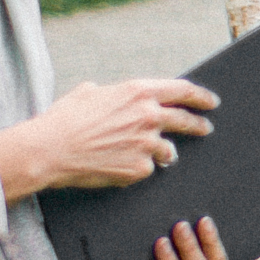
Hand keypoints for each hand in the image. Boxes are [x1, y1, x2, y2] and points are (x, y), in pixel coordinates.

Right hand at [0, 76, 217, 196]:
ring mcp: (147, 144)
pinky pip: (147, 169)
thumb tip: (120, 97)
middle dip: (199, 125)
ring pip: (168, 150)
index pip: (183, 91)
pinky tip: (118, 166)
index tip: (211, 102)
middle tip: (205, 128)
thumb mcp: (90, 92)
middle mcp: (149, 116)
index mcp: (139, 92)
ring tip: (147, 152)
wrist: (48, 150)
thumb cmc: (63, 120)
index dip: (201, 96)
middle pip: (186, 121)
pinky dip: (137, 168)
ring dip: (163, 152)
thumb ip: (115, 94)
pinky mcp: (140, 168)